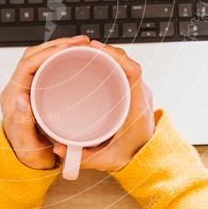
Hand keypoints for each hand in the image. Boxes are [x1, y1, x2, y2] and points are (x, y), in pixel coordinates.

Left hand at [0, 35, 90, 168]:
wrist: (27, 161)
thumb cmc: (27, 154)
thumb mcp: (26, 143)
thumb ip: (22, 122)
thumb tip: (21, 97)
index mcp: (12, 97)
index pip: (26, 65)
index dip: (46, 53)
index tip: (67, 48)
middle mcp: (17, 88)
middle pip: (34, 56)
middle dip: (57, 45)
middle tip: (81, 42)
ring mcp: (26, 87)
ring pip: (40, 58)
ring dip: (59, 48)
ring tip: (82, 45)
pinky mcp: (36, 89)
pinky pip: (45, 66)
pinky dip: (61, 58)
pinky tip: (76, 57)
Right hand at [53, 40, 154, 171]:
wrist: (150, 158)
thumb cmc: (132, 157)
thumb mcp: (109, 161)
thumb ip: (84, 158)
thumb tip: (57, 149)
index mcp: (137, 107)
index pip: (133, 72)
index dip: (116, 57)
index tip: (96, 48)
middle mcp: (140, 95)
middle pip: (127, 63)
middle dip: (106, 51)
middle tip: (83, 47)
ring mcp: (139, 92)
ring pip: (126, 65)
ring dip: (108, 55)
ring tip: (86, 51)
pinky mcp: (134, 92)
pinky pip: (125, 71)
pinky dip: (110, 63)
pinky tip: (95, 61)